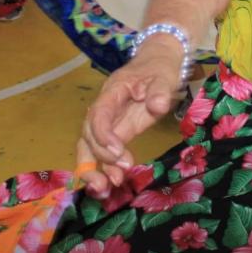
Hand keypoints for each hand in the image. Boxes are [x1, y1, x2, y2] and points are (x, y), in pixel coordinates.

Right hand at [77, 47, 182, 196]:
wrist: (159, 63)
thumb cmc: (159, 68)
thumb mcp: (164, 75)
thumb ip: (160, 90)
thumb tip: (157, 106)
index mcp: (113, 91)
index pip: (99, 113)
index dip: (103, 134)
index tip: (119, 153)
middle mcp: (104, 108)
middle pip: (87, 134)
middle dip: (95, 158)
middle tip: (112, 180)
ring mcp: (109, 121)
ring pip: (89, 146)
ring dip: (93, 168)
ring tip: (106, 189)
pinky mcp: (116, 131)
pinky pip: (103, 151)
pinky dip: (105, 168)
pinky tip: (115, 183)